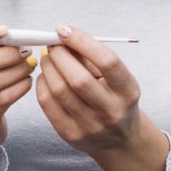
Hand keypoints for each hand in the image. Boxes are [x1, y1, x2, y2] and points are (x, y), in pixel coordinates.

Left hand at [35, 24, 168, 170]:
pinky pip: (47, 103)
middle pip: (78, 78)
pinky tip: (45, 76)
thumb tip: (62, 35)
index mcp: (128, 92)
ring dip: (47, 67)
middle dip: (59, 55)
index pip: (107, 62)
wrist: (120, 141)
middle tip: (52, 44)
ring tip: (47, 58)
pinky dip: (42, 84)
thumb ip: (92, 58)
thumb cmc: (115, 99)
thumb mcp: (116, 79)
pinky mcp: (70, 134)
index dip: (82, 41)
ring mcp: (90, 126)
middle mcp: (111, 111)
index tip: (64, 29)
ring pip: (59, 90)